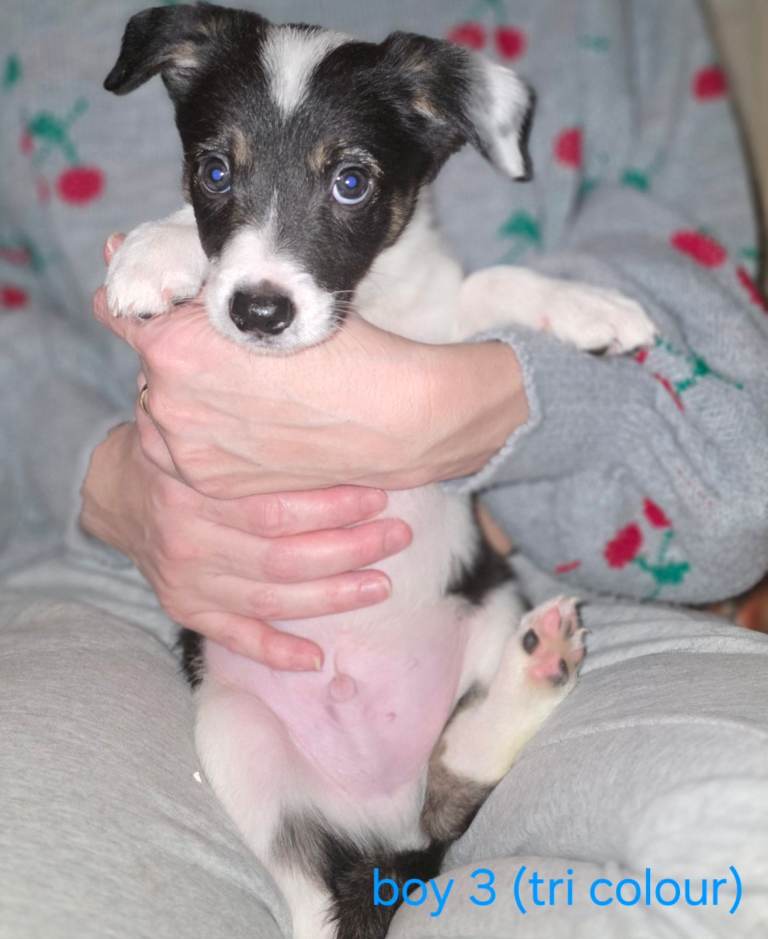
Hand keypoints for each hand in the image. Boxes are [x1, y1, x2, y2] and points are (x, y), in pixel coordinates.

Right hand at [79, 422, 411, 669]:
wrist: (119, 491)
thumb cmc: (186, 453)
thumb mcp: (206, 427)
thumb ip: (252, 426)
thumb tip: (326, 406)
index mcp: (194, 489)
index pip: (274, 506)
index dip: (332, 504)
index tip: (378, 493)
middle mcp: (190, 540)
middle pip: (281, 556)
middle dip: (349, 549)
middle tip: (396, 536)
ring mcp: (188, 581)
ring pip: (270, 598)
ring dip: (332, 597)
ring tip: (381, 585)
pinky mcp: (187, 609)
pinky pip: (235, 638)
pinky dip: (276, 652)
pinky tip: (316, 658)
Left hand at [94, 235, 527, 498]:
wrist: (390, 419)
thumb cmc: (338, 349)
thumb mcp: (261, 300)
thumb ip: (180, 280)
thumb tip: (112, 250)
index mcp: (171, 347)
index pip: (124, 311)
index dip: (159, 306)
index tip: (182, 310)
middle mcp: (165, 403)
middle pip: (149, 365)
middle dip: (179, 357)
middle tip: (238, 359)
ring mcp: (186, 451)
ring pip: (164, 409)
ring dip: (189, 399)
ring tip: (250, 394)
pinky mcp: (210, 483)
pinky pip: (186, 449)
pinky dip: (208, 436)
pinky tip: (253, 423)